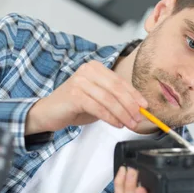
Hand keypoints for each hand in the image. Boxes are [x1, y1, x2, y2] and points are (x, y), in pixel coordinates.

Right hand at [25, 60, 147, 133]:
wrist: (48, 113)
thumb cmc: (74, 106)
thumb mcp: (98, 100)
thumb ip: (115, 100)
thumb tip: (138, 108)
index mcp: (95, 68)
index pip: (120, 81)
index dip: (134, 94)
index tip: (145, 106)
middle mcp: (87, 70)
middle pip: (117, 89)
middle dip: (131, 105)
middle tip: (139, 118)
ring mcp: (80, 81)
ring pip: (109, 99)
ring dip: (123, 114)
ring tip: (130, 124)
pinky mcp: (75, 95)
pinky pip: (99, 107)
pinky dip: (110, 117)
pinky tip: (117, 124)